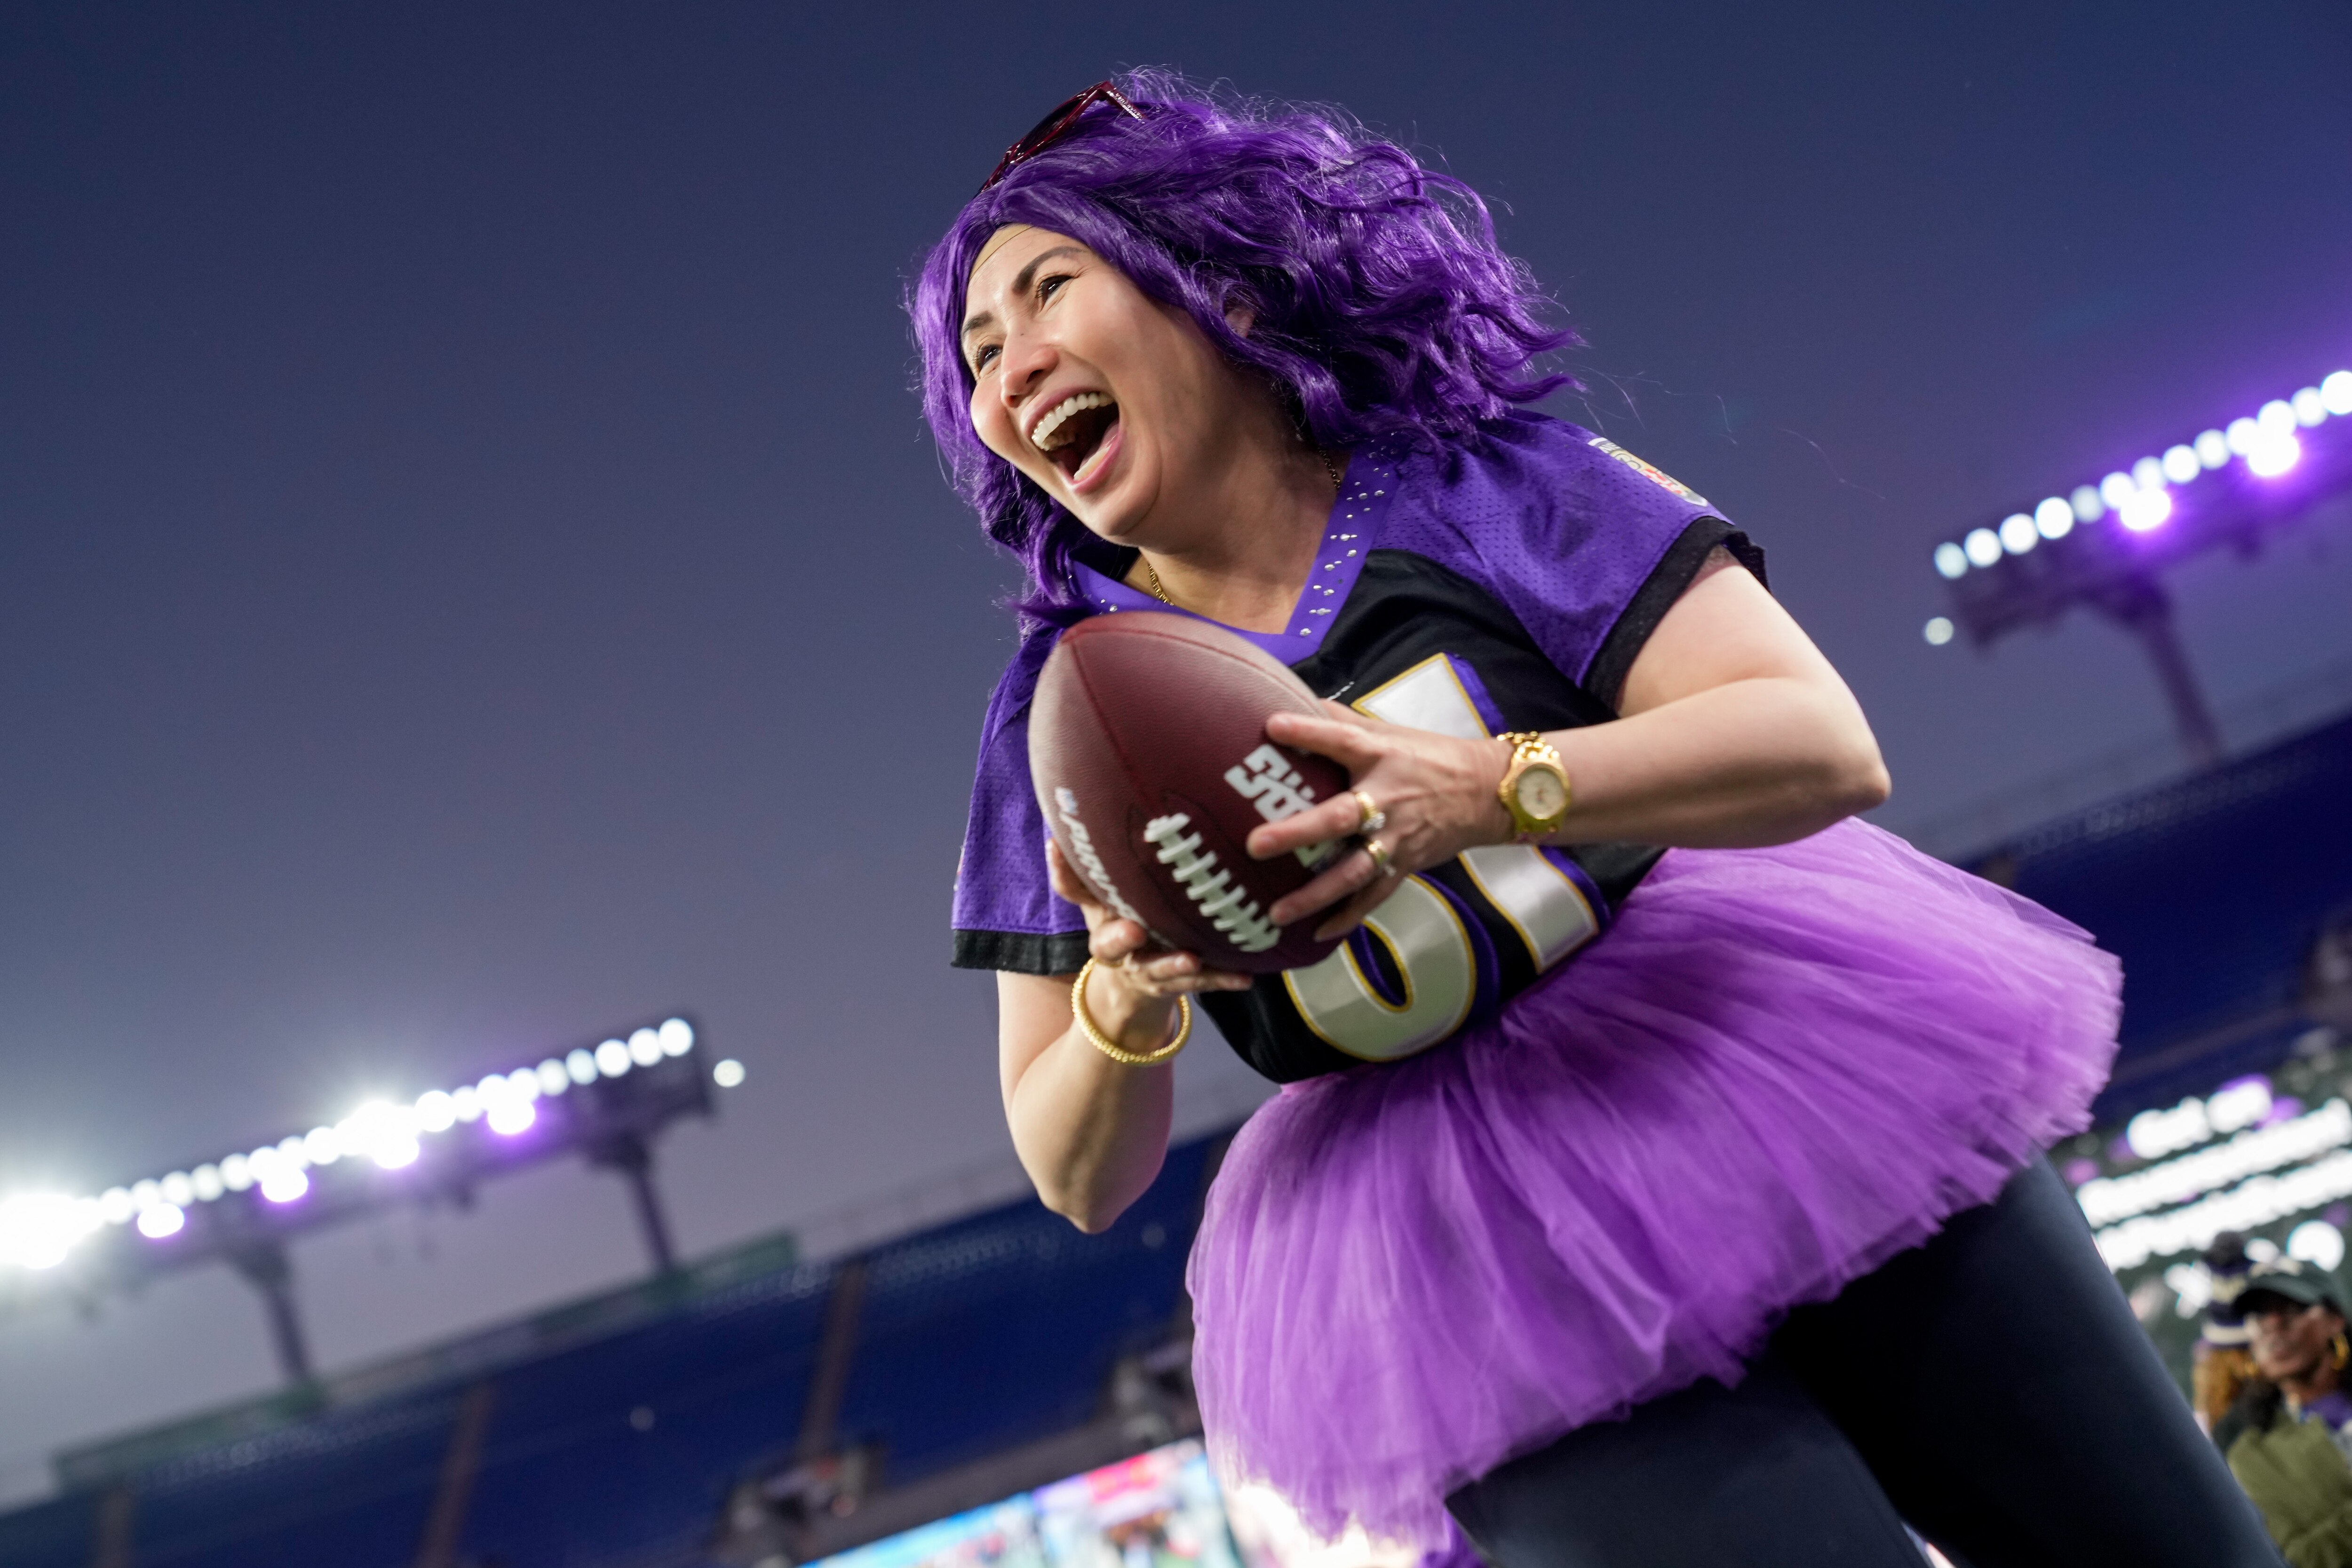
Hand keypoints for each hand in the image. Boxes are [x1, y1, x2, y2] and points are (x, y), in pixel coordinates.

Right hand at [1047, 841, 1252, 1050]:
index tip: (1056, 846)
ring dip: (1174, 965)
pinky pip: (1201, 985)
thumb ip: (1090, 867)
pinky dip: (1222, 980)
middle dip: (1121, 938)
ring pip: (1158, 970)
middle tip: (1134, 929)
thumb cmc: (1122, 924)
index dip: (1062, 871)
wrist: (1132, 988)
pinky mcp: (1178, 985)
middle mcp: (1118, 949)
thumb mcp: (1102, 898)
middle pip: (1111, 945)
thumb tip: (1064, 821)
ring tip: (1192, 959)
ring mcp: (1148, 970)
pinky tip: (1244, 977)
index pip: (1074, 893)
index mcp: (1098, 918)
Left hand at [1246, 703, 1515, 938]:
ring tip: (1276, 911)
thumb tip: (1289, 699)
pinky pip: (1375, 895)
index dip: (1307, 732)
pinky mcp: (1406, 863)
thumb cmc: (1428, 757)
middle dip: (1297, 833)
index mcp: (1379, 755)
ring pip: (1354, 870)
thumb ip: (1340, 721)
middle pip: (1340, 817)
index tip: (1271, 726)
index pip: (1340, 739)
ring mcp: (1397, 836)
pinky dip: (1348, 916)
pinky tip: (1317, 933)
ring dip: (1315, 894)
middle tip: (1254, 845)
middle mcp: (1386, 797)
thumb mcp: (1388, 732)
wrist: (1487, 791)